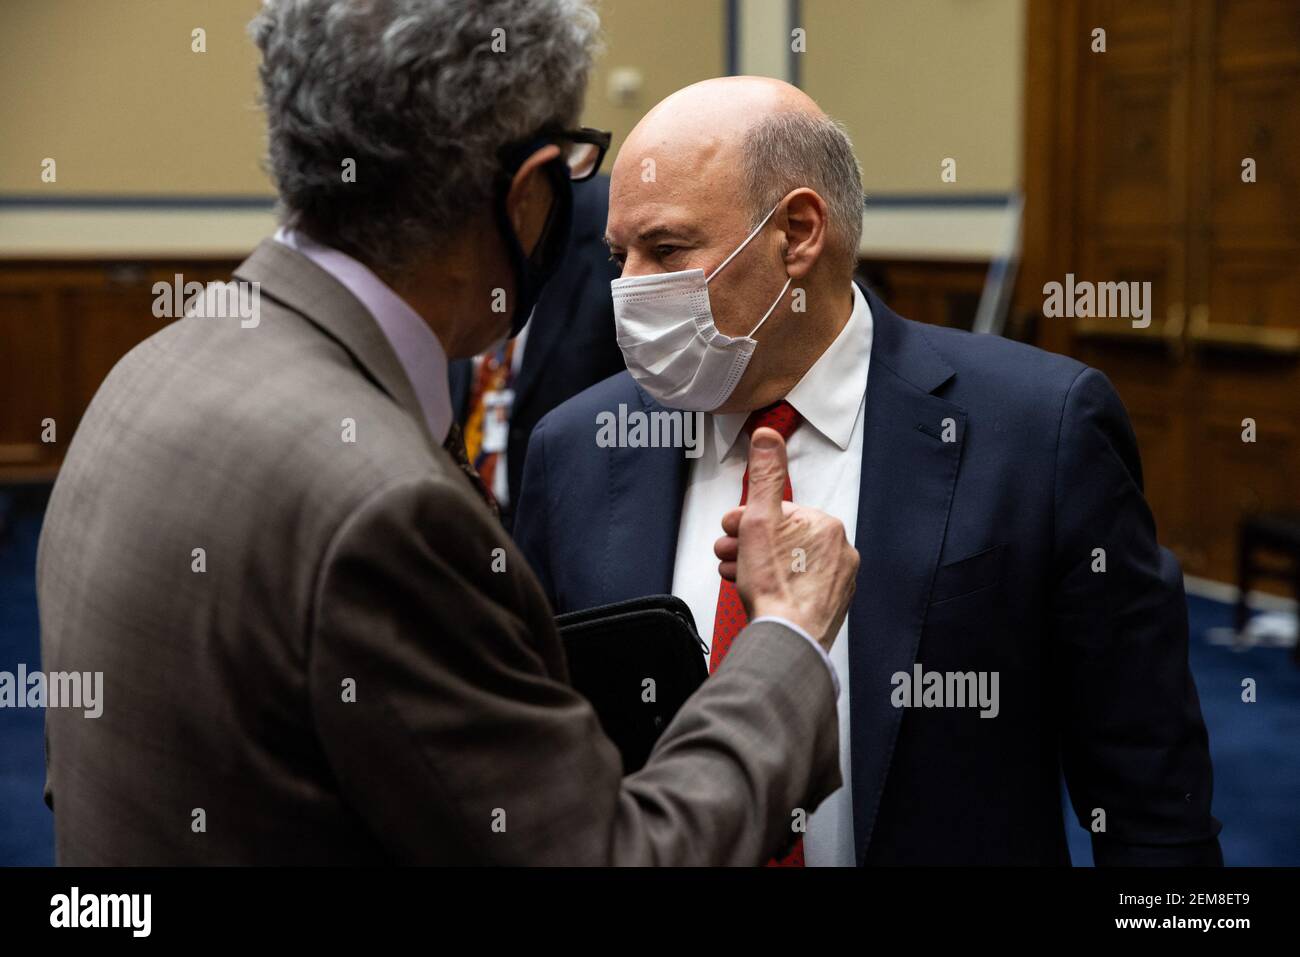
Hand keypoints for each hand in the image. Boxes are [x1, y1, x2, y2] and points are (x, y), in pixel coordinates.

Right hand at [714, 427, 858, 652]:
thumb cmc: (775, 586)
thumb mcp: (760, 520)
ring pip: (789, 564)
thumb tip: (767, 436)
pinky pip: (799, 587)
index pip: (779, 512)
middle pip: (783, 538)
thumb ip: (765, 476)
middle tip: (728, 553)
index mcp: (825, 525)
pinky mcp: (830, 606)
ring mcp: (837, 582)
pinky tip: (757, 593)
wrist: (787, 639)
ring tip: (736, 575)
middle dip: (749, 544)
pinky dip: (777, 586)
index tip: (730, 530)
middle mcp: (839, 552)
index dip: (747, 520)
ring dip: (758, 565)